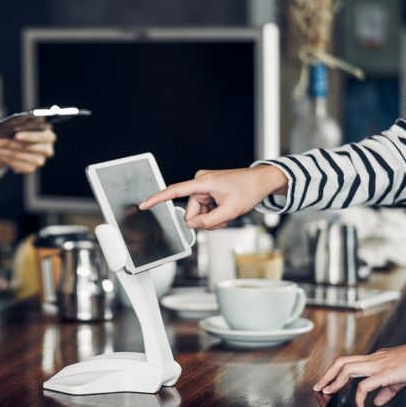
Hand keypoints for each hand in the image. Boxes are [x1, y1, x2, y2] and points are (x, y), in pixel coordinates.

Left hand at [0, 128, 56, 173]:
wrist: (19, 145)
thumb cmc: (22, 131)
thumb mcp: (23, 126)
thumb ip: (20, 125)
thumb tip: (9, 127)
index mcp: (49, 136)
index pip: (41, 136)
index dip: (28, 135)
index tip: (15, 133)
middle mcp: (47, 149)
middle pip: (27, 147)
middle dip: (10, 143)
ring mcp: (40, 161)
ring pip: (19, 156)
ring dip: (3, 151)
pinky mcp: (31, 168)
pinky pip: (16, 164)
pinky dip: (4, 158)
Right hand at [138, 165, 287, 229]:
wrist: (261, 181)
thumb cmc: (248, 190)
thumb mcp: (230, 211)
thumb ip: (209, 221)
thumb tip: (192, 225)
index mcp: (203, 182)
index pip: (175, 191)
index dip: (158, 199)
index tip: (144, 204)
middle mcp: (200, 182)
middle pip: (191, 212)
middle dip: (204, 219)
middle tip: (223, 216)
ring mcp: (203, 186)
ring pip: (198, 213)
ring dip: (211, 217)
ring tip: (227, 211)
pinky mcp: (207, 190)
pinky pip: (204, 209)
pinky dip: (214, 213)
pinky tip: (225, 208)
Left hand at [313, 343, 405, 406]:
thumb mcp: (398, 379)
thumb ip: (385, 390)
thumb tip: (376, 402)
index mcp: (374, 358)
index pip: (349, 362)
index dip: (336, 372)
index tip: (327, 382)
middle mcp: (372, 359)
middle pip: (342, 362)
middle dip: (327, 374)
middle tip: (318, 387)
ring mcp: (377, 365)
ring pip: (347, 368)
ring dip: (334, 381)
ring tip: (327, 392)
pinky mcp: (384, 374)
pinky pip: (364, 385)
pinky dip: (358, 396)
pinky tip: (359, 406)